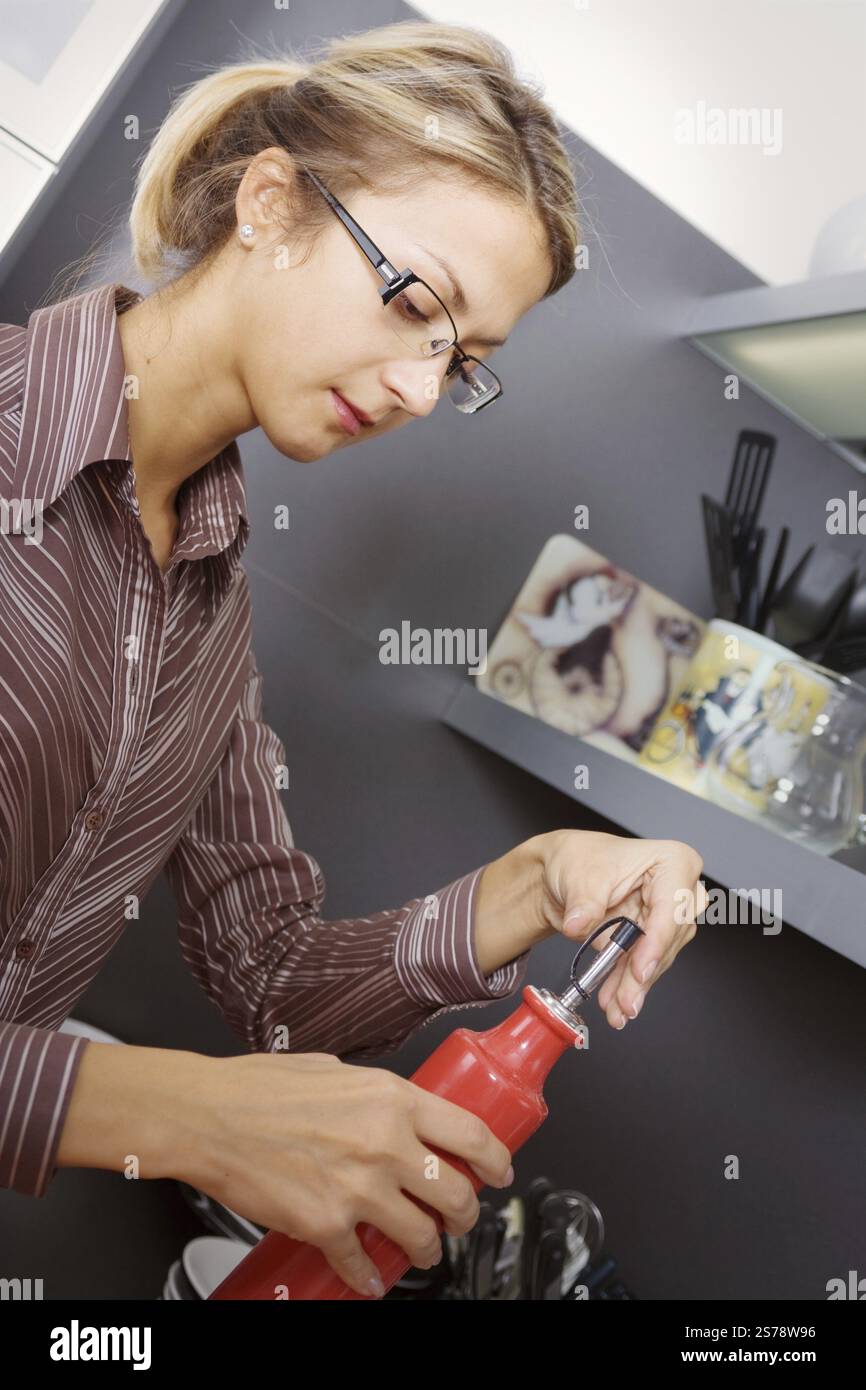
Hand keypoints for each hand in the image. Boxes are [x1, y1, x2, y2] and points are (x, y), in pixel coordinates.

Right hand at [189, 1051, 513, 1297]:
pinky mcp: (327, 1224)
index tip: (500, 1172)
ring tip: (423, 1249)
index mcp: (393, 1098)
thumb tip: (399, 1110)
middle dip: (465, 1214)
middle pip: (455, 1193)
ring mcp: (358, 1188)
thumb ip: (377, 1094)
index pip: (470, 1133)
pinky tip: (369, 1278)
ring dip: (427, 1249)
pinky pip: (362, 1264)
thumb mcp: (338, 1070)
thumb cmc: (262, 1087)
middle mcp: (385, 1143)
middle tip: (461, 1217)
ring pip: (421, 1235)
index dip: (496, 1160)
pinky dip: (369, 1277)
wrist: (211, 1116)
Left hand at [536, 829, 706, 1027]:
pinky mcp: (651, 939)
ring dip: (635, 987)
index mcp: (673, 862)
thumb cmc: (581, 859)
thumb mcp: (579, 874)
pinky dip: (627, 986)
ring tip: (616, 1008)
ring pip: (657, 960)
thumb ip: (584, 902)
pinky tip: (615, 1003)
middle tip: (626, 1000)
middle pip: (667, 940)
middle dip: (642, 974)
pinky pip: (643, 967)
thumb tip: (579, 924)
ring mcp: (666, 917)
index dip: (656, 942)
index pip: (672, 908)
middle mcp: (678, 890)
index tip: (640, 969)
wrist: (562, 873)